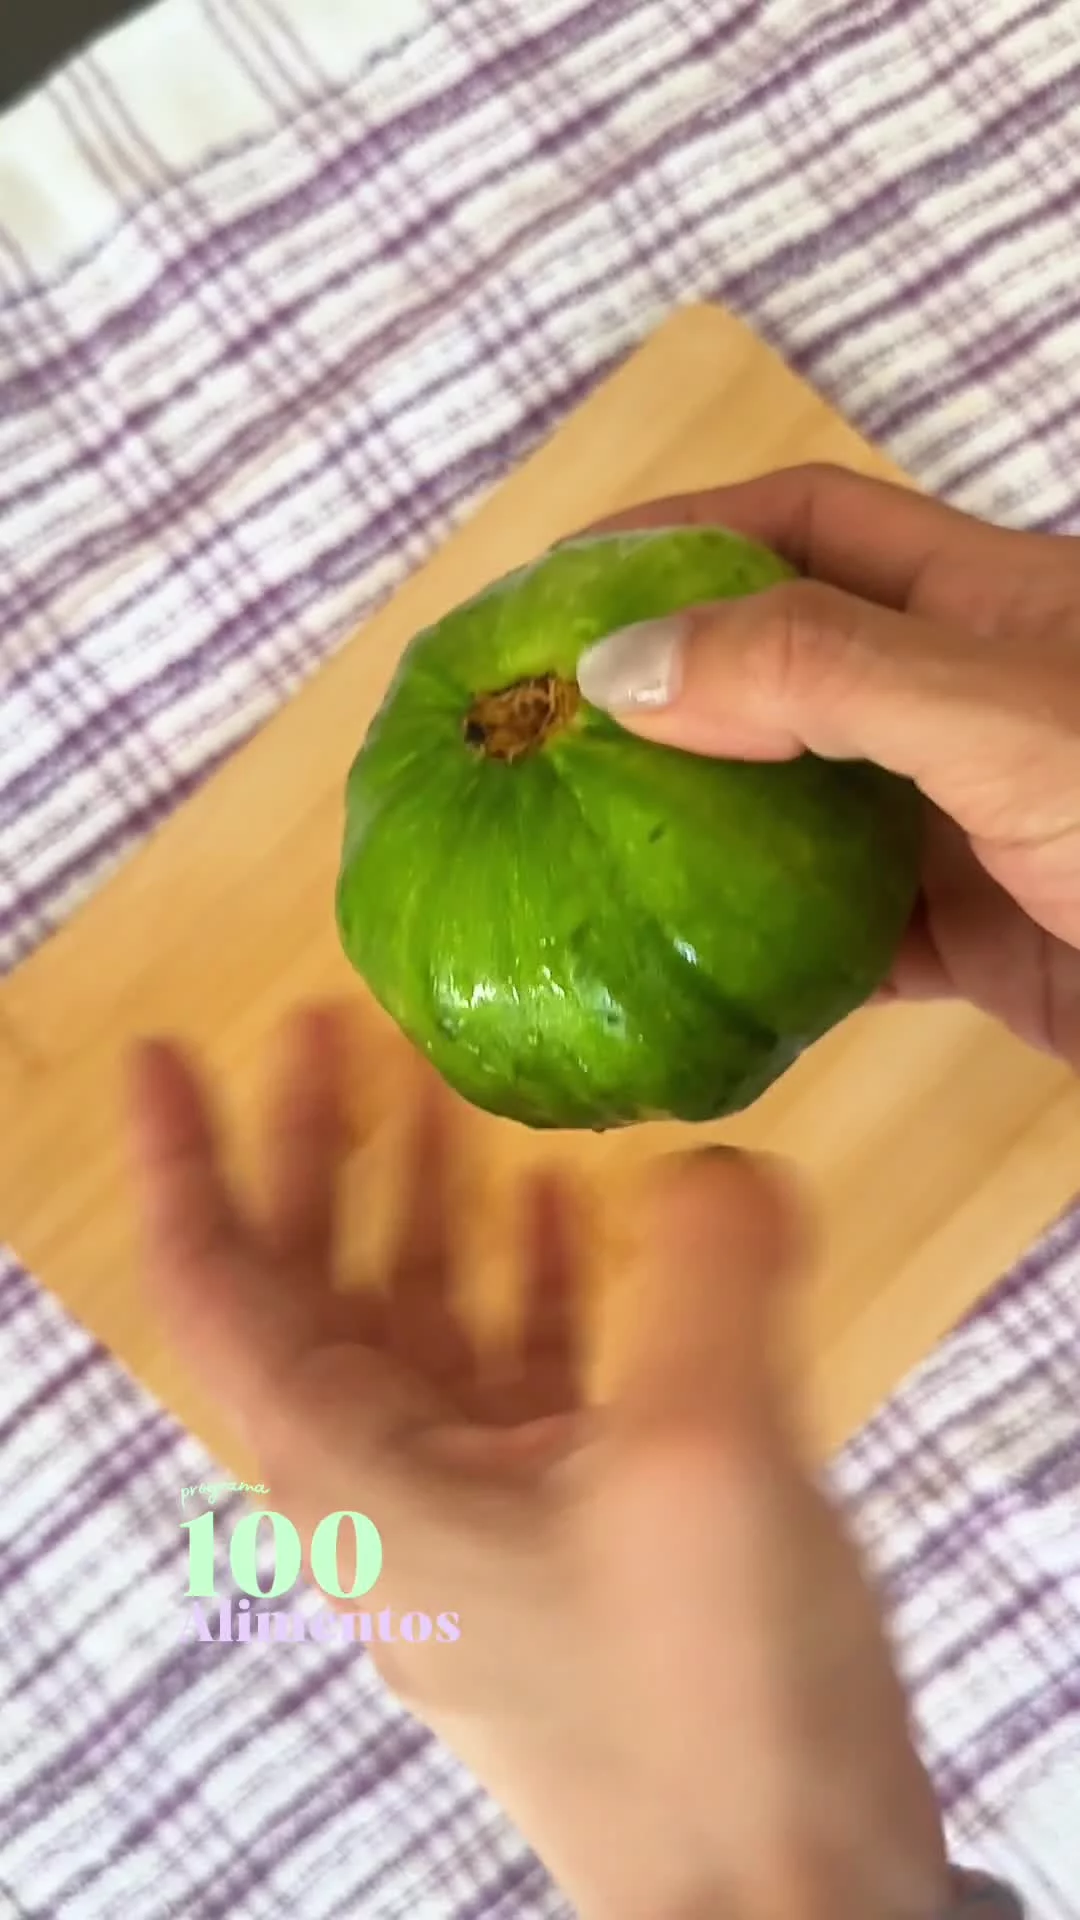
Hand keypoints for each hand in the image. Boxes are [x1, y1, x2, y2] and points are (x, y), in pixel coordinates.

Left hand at [128, 1004, 948, 1919]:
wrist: (785, 1907)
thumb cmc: (702, 1699)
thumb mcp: (698, 1461)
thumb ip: (697, 1276)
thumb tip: (709, 1169)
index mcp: (358, 1482)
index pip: (223, 1298)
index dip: (188, 1166)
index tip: (168, 1054)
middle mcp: (395, 1493)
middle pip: (319, 1293)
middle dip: (316, 1156)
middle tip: (326, 1026)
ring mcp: (488, 1514)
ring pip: (425, 1324)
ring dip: (432, 1204)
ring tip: (452, 1087)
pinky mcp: (580, 1533)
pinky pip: (528, 1374)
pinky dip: (536, 1281)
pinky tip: (571, 1210)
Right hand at [576, 465, 1079, 1068]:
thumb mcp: (997, 713)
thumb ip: (820, 672)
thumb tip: (623, 664)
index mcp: (980, 601)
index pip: (802, 525)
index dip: (678, 531)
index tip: (556, 581)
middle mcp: (962, 699)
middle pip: (780, 663)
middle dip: (661, 683)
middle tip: (530, 727)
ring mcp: (965, 820)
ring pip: (797, 807)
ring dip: (697, 825)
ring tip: (568, 845)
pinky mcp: (973, 935)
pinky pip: (839, 937)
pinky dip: (761, 951)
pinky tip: (681, 971)